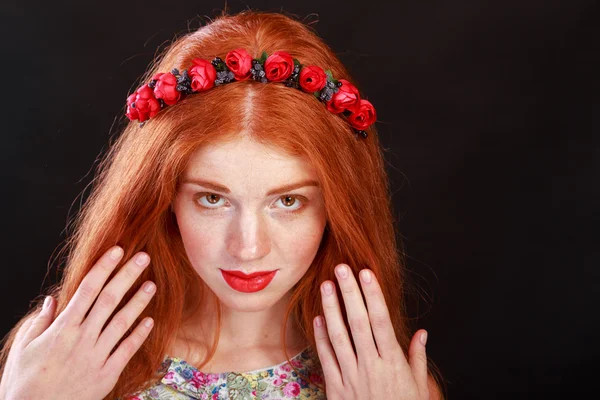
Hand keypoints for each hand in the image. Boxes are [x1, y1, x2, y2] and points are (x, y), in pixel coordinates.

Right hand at [0, 247, 155, 399]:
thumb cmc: (25, 382)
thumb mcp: (24, 348)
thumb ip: (40, 322)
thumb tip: (53, 300)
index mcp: (62, 328)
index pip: (87, 289)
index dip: (103, 267)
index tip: (117, 250)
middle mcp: (82, 338)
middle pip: (109, 299)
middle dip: (127, 275)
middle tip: (144, 257)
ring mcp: (97, 356)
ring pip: (122, 322)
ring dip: (138, 301)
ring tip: (152, 284)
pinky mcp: (107, 374)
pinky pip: (127, 350)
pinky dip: (139, 335)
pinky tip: (150, 320)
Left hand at [313, 264, 430, 398]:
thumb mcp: (418, 387)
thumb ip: (417, 358)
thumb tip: (422, 333)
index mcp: (393, 363)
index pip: (381, 321)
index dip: (373, 295)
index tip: (367, 273)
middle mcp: (371, 366)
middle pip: (358, 322)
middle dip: (350, 293)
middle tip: (341, 268)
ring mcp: (352, 376)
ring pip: (339, 336)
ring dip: (332, 309)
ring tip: (326, 286)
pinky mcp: (337, 388)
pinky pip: (327, 359)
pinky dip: (322, 338)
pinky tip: (318, 318)